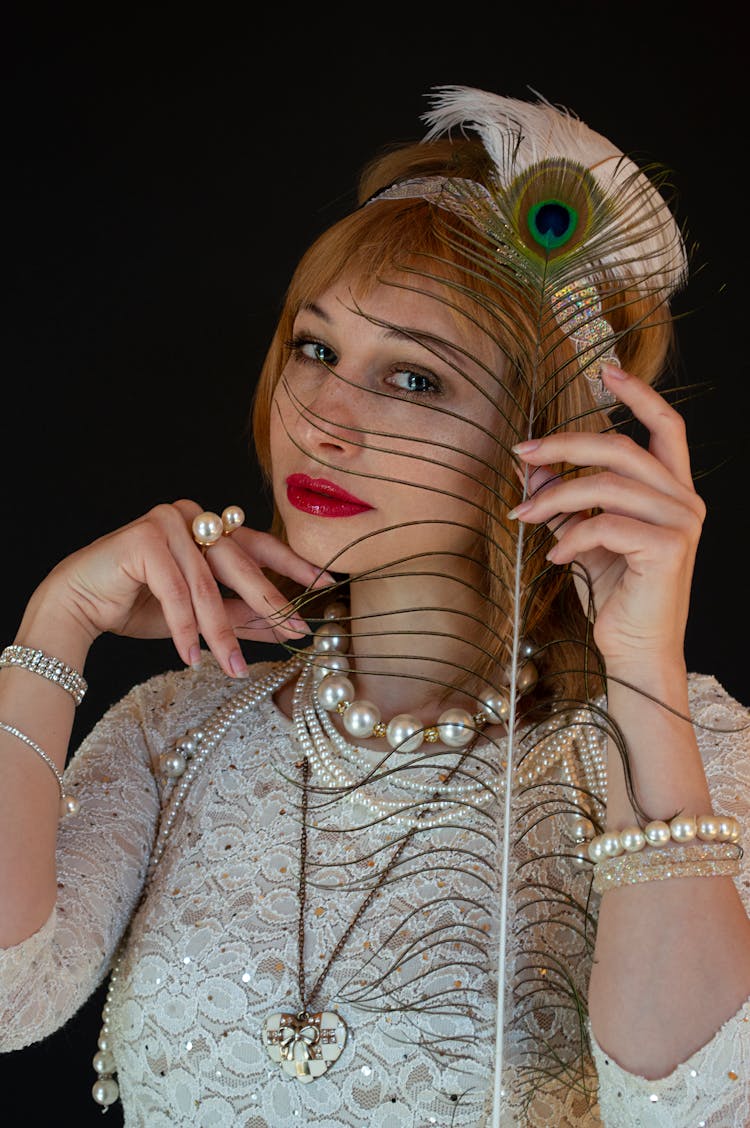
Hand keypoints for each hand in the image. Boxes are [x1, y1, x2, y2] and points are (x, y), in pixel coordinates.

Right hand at [37, 500, 331, 676]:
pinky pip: (175, 591)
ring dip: (221, 631)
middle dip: (269, 603)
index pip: (259, 544)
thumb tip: (288, 628)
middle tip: (295, 631)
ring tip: (233, 666)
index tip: (326, 584)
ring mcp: (166, 521)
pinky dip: (184, 628)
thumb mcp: (201, 615)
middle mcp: (191, 516)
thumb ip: (242, 615)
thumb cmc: (139, 604)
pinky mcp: (143, 538)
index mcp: (208, 526)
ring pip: (207, 584)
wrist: (78, 604)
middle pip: (240, 563)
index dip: (293, 565)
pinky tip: (192, 657)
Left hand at [509, 365, 705, 668]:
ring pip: (605, 486)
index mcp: (672, 490)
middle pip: (620, 448)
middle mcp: (684, 500)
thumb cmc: (615, 593)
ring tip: (525, 515)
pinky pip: (605, 525)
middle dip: (564, 444)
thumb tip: (532, 461)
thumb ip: (567, 497)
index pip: (667, 427)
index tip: (607, 369)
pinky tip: (556, 556)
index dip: (639, 395)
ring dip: (555, 497)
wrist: (635, 648)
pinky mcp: (667, 548)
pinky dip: (570, 537)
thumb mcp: (585, 535)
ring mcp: (680, 523)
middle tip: (523, 451)